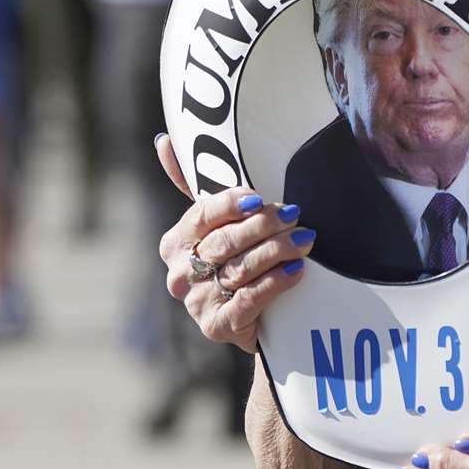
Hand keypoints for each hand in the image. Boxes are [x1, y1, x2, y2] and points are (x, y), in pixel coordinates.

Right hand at [154, 132, 312, 351]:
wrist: (251, 318)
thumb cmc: (233, 260)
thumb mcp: (216, 224)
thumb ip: (192, 185)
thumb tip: (163, 142)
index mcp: (175, 242)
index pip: (201, 215)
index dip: (230, 204)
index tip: (258, 197)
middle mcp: (179, 273)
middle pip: (224, 242)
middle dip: (262, 226)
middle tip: (295, 213)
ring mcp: (196, 303)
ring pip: (239, 269)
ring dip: (276, 251)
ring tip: (305, 239)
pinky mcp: (217, 327)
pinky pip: (248, 300)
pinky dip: (275, 283)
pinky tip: (296, 270)